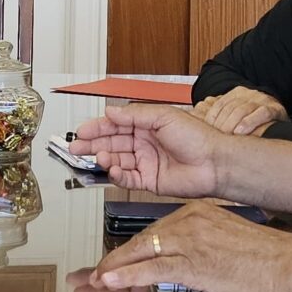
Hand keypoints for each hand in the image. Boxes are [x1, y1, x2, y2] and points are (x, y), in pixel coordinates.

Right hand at [70, 104, 224, 196]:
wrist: (214, 163)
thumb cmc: (197, 137)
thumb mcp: (163, 116)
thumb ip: (134, 114)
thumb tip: (111, 111)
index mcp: (147, 125)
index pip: (116, 125)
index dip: (98, 127)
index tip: (83, 130)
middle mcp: (145, 144)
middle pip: (112, 143)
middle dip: (93, 144)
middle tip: (77, 147)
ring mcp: (146, 162)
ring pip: (117, 160)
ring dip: (105, 158)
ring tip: (99, 156)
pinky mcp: (149, 181)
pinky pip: (127, 178)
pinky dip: (117, 174)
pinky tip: (112, 169)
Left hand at [88, 201, 291, 291]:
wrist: (287, 263)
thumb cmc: (263, 261)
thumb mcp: (224, 250)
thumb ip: (197, 258)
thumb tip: (177, 275)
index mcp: (195, 213)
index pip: (152, 233)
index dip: (127, 253)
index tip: (110, 265)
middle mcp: (188, 220)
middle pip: (139, 241)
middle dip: (111, 262)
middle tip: (87, 275)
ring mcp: (190, 239)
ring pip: (140, 252)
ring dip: (113, 270)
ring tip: (92, 282)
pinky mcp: (194, 260)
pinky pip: (152, 268)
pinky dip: (128, 276)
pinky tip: (110, 283)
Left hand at [193, 86, 286, 136]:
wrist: (280, 113)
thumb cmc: (254, 118)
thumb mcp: (235, 115)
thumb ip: (218, 116)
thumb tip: (196, 118)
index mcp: (236, 93)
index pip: (218, 105)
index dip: (210, 119)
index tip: (203, 134)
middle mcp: (248, 94)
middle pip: (229, 108)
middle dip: (220, 125)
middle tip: (213, 140)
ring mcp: (262, 100)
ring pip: (243, 109)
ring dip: (232, 124)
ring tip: (226, 138)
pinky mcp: (275, 109)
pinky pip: (261, 113)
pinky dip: (250, 122)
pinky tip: (242, 132)